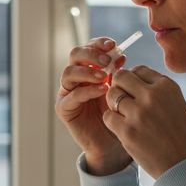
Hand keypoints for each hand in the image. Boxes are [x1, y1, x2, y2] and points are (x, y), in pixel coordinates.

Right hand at [55, 37, 131, 174]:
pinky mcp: (64, 109)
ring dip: (87, 71)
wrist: (112, 142)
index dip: (98, 43)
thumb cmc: (118, 114)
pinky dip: (87, 91)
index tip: (113, 45)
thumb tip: (122, 55)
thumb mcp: (121, 90)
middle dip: (91, 54)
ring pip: (68, 73)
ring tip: (105, 76)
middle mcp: (75, 77)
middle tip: (108, 61)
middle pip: (74, 55)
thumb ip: (119, 74)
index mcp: (89, 68)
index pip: (89, 48)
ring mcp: (67, 92)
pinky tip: (102, 91)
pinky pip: (71, 96)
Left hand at [102, 65, 185, 178]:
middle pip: (122, 77)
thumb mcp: (177, 103)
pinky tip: (122, 127)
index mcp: (167, 86)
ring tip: (123, 114)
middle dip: (119, 86)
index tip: (134, 90)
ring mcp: (138, 113)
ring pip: (112, 95)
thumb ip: (158, 90)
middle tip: (122, 99)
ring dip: (114, 104)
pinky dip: (112, 120)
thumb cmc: (183, 135)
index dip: (133, 79)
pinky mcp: (127, 131)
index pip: (139, 69)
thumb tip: (135, 79)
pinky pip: (108, 116)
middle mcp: (152, 96)